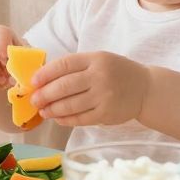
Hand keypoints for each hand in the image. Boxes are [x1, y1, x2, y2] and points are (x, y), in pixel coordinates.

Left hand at [28, 52, 149, 126]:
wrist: (145, 89)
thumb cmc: (116, 72)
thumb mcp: (99, 60)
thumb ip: (76, 66)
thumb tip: (44, 78)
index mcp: (95, 59)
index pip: (64, 65)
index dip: (45, 73)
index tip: (33, 81)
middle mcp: (100, 76)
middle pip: (64, 86)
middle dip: (45, 94)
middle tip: (34, 100)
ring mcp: (104, 96)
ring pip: (70, 105)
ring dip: (52, 109)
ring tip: (43, 111)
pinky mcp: (106, 114)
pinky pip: (81, 119)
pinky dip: (66, 119)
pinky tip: (58, 118)